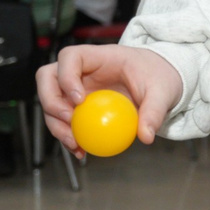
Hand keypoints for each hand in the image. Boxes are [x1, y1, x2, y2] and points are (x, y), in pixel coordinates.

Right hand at [39, 43, 181, 150]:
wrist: (159, 82)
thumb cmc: (158, 77)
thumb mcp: (162, 91)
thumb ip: (154, 111)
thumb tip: (146, 136)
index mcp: (98, 57)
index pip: (70, 57)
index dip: (66, 76)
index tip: (79, 100)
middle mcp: (80, 71)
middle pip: (47, 78)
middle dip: (51, 101)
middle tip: (69, 122)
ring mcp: (76, 88)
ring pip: (51, 103)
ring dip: (56, 125)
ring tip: (75, 144)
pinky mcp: (78, 107)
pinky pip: (64, 121)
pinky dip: (68, 136)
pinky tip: (81, 152)